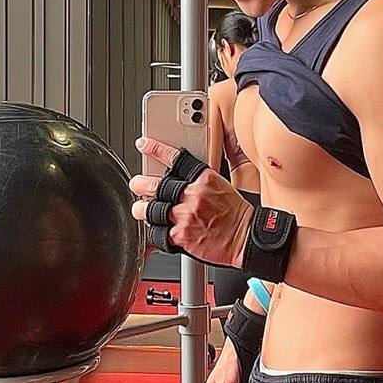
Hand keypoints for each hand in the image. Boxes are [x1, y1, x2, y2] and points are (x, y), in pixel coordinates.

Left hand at [130, 138, 253, 267]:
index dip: (156, 150)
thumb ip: (198, 182)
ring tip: (140, 209)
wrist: (246, 237)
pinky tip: (155, 229)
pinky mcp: (181, 236)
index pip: (175, 159)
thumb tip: (181, 178)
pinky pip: (157, 232)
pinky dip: (154, 232)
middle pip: (155, 185)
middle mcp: (192, 195)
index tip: (144, 145)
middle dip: (140, 184)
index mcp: (204, 179)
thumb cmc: (236, 214)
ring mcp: (185, 215)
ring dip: (141, 209)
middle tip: (136, 184)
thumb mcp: (222, 186)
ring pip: (150, 209)